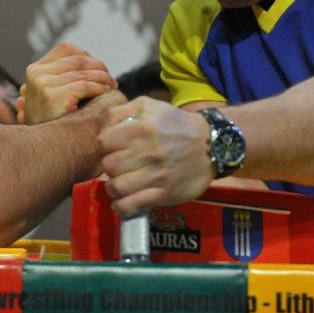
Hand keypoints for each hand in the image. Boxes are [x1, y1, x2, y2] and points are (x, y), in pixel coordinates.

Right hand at [17, 43, 115, 124]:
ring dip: (103, 77)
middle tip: (110, 79)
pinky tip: (106, 92)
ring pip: (84, 72)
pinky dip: (99, 87)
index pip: (66, 49)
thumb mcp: (52, 93)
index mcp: (35, 69)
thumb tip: (93, 64)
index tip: (99, 68)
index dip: (86, 56)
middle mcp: (36, 73)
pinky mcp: (51, 96)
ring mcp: (42, 84)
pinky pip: (84, 85)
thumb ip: (64, 77)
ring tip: (112, 85)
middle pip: (78, 60)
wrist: (41, 147)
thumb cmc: (52, 122)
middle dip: (98, 67)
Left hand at [98, 97, 213, 215]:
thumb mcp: (149, 105)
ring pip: (117, 187)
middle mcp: (148, 152)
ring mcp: (156, 175)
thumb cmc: (176, 124)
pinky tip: (121, 201)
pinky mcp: (164, 194)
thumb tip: (103, 126)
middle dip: (111, 165)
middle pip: (109, 165)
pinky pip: (132, 206)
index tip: (114, 147)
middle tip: (120, 165)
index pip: (104, 142)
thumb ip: (122, 111)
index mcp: (142, 128)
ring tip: (120, 182)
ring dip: (114, 187)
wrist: (210, 145)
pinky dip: (121, 206)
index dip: (107, 145)